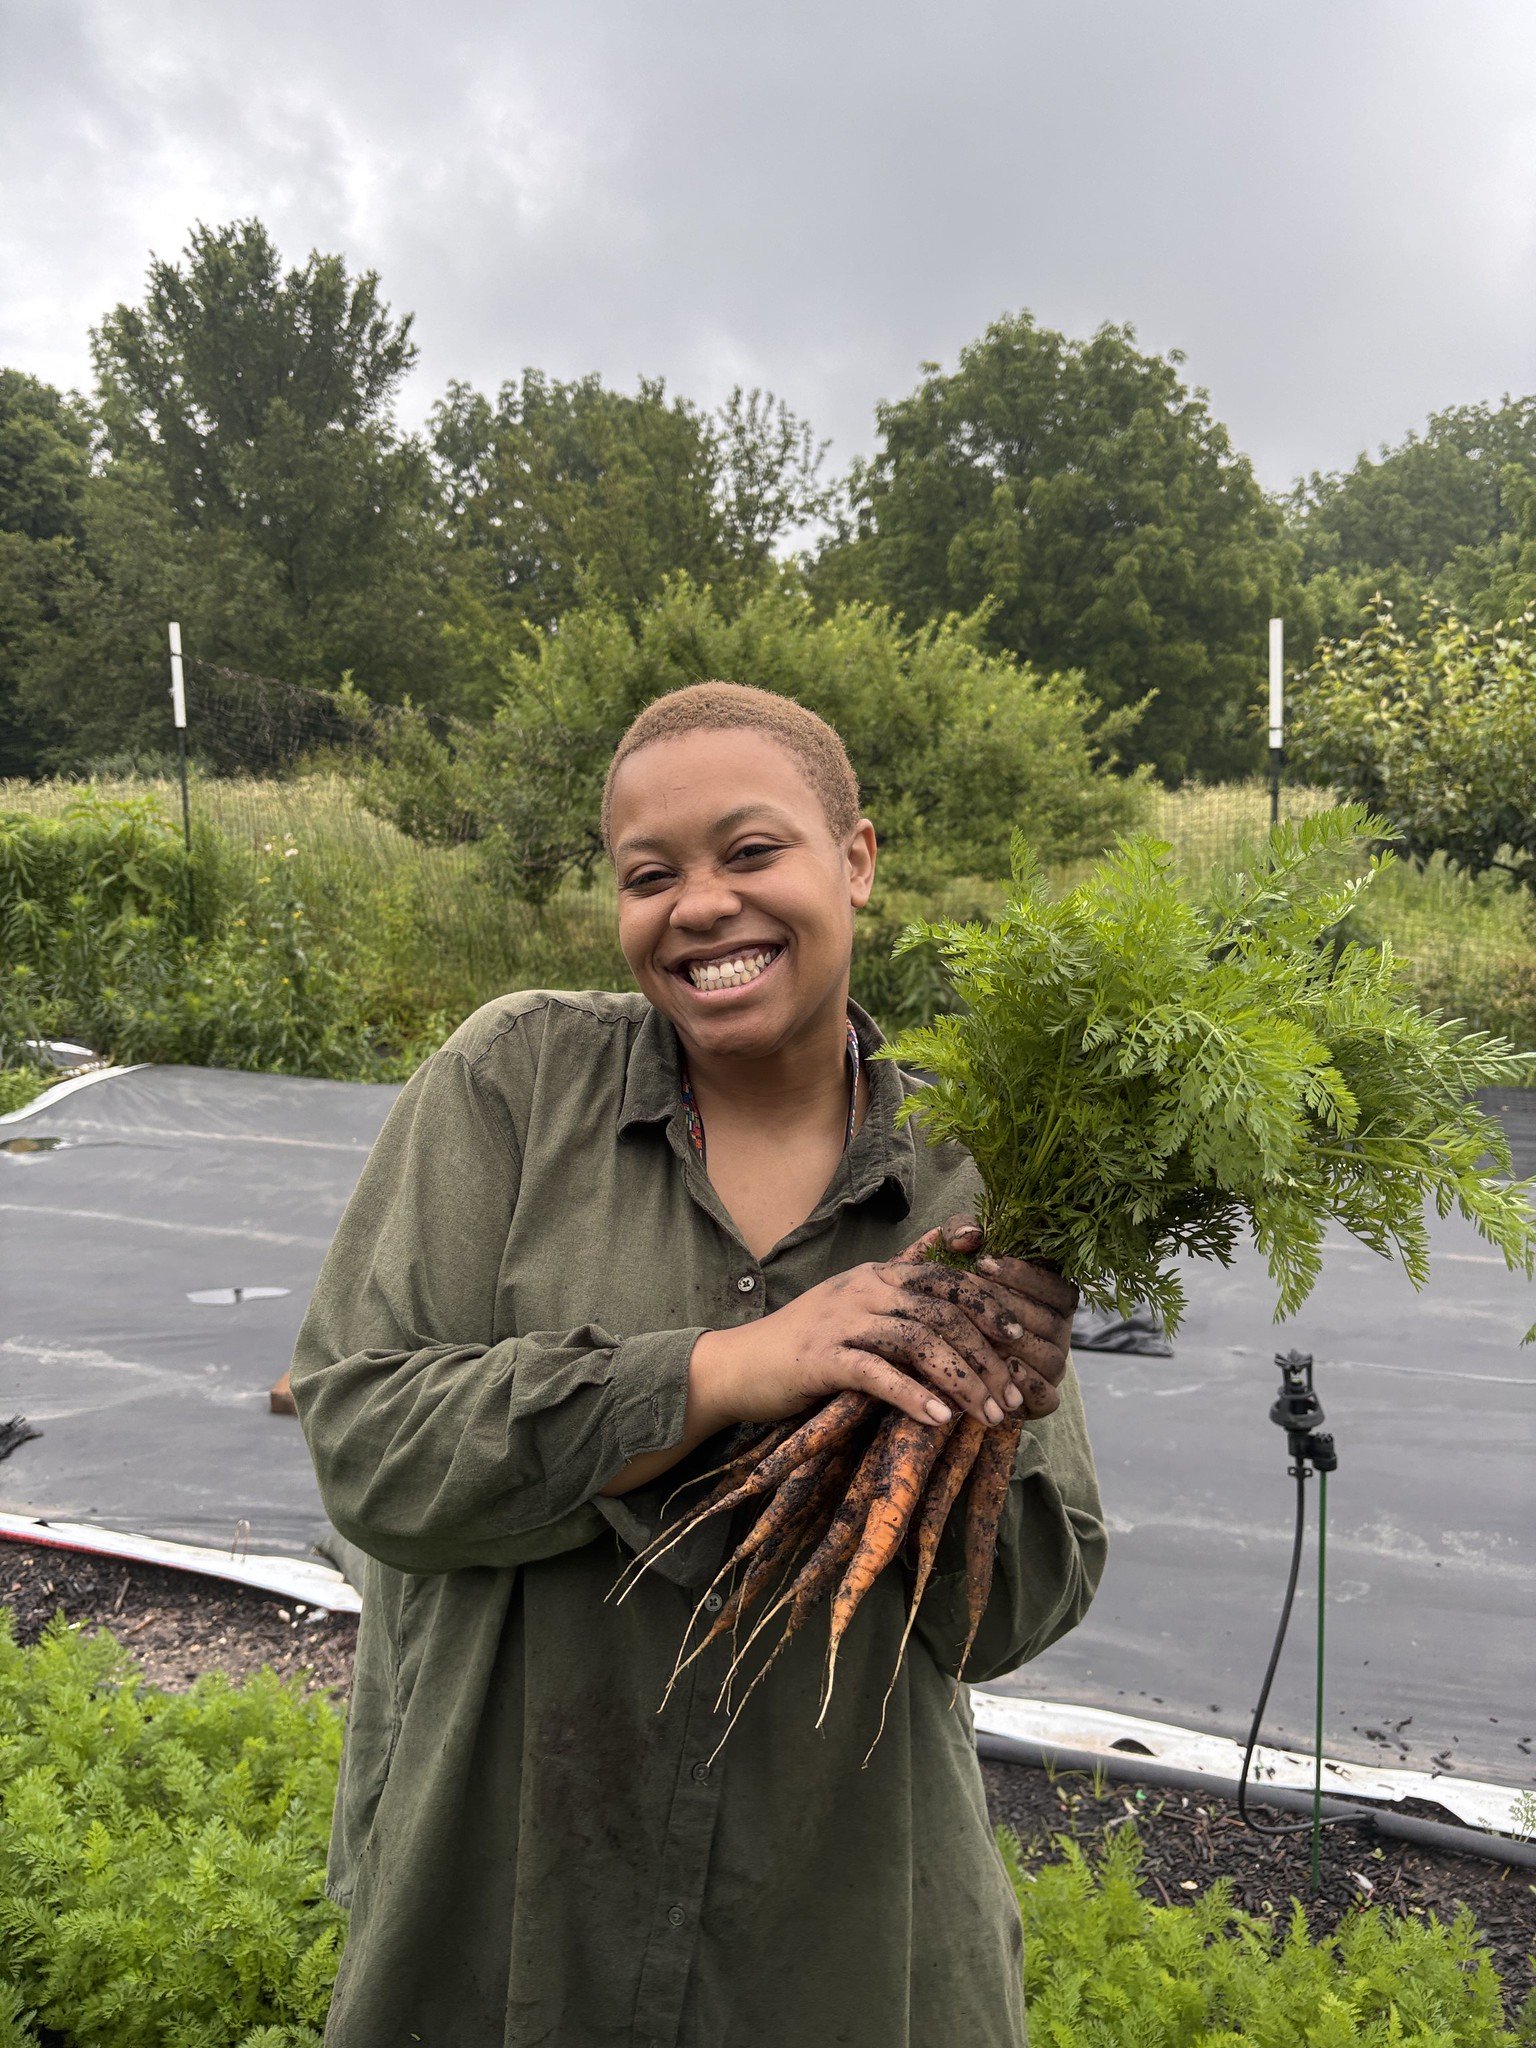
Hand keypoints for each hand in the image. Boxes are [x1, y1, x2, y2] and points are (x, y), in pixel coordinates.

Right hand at [692, 1214, 1076, 1433]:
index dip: (990, 1308)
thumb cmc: (807, 1339)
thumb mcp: (858, 1298)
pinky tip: (938, 1419)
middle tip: (1013, 1397)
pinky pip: (877, 1374)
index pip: (949, 1279)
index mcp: (879, 1274)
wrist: (740, 1366)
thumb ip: (906, 1274)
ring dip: (962, 1382)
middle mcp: (864, 1288)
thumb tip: (958, 1238)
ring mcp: (841, 1321)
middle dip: (986, 1358)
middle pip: (943, 1314)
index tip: (1020, 1341)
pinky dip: (912, 1396)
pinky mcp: (821, 1358)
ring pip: (919, 1343)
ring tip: (988, 1416)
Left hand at [893, 1213, 1077, 1419]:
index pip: (1057, 1285)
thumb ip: (958, 1232)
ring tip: (986, 1337)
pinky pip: (1048, 1398)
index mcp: (1050, 1300)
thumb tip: (971, 1235)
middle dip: (1011, 1308)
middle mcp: (1057, 1333)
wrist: (932, 1352)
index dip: (1025, 1274)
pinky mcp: (1040, 1403)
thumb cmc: (947, 1297)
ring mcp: (1051, 1369)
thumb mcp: (950, 1260)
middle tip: (973, 1301)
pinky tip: (1005, 1369)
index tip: (984, 1262)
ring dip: (1020, 1347)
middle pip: (1052, 1322)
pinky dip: (1030, 1385)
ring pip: (1052, 1359)